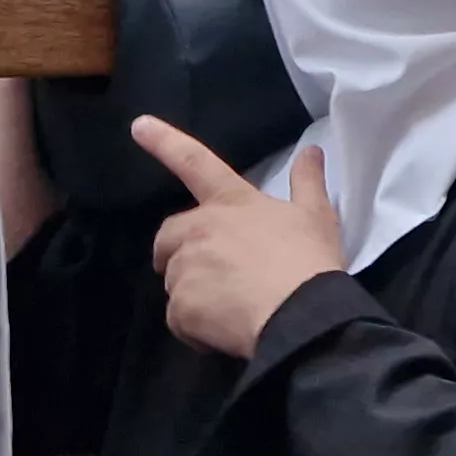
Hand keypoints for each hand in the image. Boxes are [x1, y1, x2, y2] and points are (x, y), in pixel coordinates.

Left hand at [137, 119, 345, 359]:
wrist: (302, 316)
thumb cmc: (308, 261)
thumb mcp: (317, 216)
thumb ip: (308, 181)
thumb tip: (312, 149)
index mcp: (231, 202)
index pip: (195, 162)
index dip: (165, 142)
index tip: (138, 125)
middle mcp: (200, 228)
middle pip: (169, 236)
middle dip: (176, 252)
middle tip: (211, 273)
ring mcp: (187, 268)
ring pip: (176, 280)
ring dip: (194, 293)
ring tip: (230, 308)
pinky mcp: (181, 307)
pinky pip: (179, 319)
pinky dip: (195, 327)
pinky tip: (223, 331)